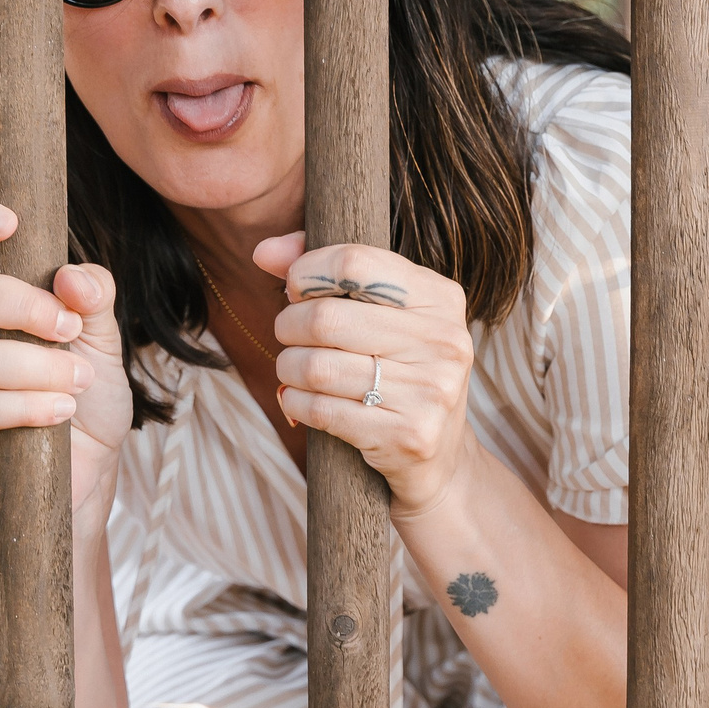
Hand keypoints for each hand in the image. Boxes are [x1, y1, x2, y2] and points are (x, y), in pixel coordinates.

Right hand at [0, 200, 128, 511]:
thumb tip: (72, 276)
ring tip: (76, 385)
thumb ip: (94, 297)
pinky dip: (25, 408)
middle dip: (24, 308)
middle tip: (71, 331)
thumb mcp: (103, 340)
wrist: (86, 472)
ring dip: (39, 371)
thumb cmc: (84, 399)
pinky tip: (58, 413)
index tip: (8, 221)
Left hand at [257, 234, 476, 514]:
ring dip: (287, 368)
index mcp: (440, 298)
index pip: (354, 263)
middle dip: (289, 325)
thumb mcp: (382, 315)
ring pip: (317, 367)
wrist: (439, 456)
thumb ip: (328, 272)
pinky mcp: (409, 435)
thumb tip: (265, 251)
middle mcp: (444, 341)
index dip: (306, 272)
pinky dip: (296, 402)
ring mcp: (430, 391)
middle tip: (288, 335)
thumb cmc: (399, 372)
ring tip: (292, 370)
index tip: (295, 289)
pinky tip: (300, 400)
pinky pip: (321, 411)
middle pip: (327, 317)